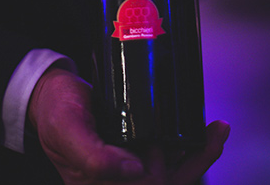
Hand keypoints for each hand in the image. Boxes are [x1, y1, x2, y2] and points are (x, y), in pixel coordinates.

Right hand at [28, 68, 229, 184]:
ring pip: (177, 175)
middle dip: (184, 164)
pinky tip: (212, 131)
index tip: (156, 160)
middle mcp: (119, 182)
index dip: (155, 181)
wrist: (52, 92)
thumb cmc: (56, 111)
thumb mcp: (68, 129)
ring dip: (201, 156)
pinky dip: (197, 148)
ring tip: (217, 131)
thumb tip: (135, 173)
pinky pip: (175, 159)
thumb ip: (94, 156)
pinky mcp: (142, 152)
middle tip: (182, 136)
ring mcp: (132, 169)